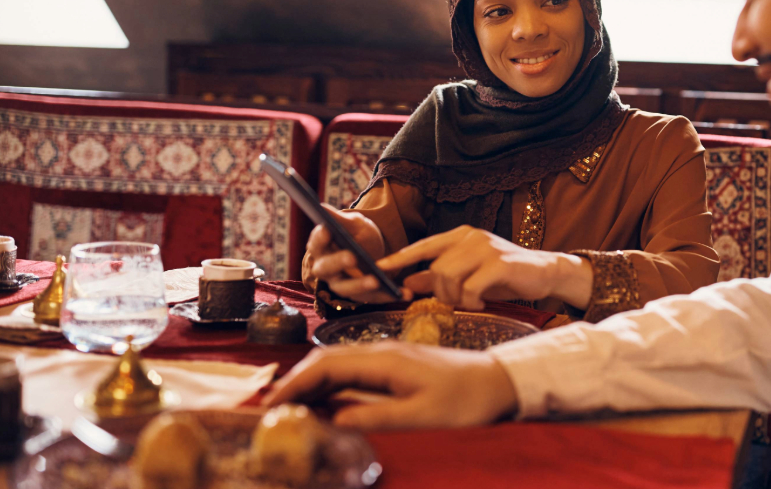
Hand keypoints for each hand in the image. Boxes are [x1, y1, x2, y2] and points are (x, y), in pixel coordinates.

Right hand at [263, 342, 518, 429]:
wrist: (500, 381)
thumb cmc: (467, 400)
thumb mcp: (422, 416)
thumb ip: (377, 417)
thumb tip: (333, 420)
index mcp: (385, 359)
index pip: (325, 365)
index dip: (295, 383)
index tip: (271, 404)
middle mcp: (382, 350)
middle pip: (325, 359)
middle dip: (295, 381)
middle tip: (272, 409)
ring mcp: (390, 354)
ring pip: (338, 362)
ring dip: (312, 382)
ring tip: (291, 407)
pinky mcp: (397, 364)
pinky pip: (354, 369)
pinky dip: (332, 383)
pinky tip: (327, 401)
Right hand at [304, 205, 397, 299]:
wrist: (373, 249)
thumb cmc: (357, 234)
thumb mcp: (354, 224)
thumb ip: (341, 220)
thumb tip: (322, 208)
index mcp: (321, 249)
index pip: (316, 244)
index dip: (319, 238)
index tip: (326, 230)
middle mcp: (327, 270)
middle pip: (326, 269)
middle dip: (338, 263)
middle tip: (352, 257)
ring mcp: (342, 285)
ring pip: (347, 289)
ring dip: (361, 285)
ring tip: (377, 281)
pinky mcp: (360, 296)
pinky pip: (373, 298)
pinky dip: (388, 296)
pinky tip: (405, 294)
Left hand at [327, 225, 592, 309]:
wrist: (547, 272)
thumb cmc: (505, 275)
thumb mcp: (470, 273)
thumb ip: (440, 277)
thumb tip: (407, 284)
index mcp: (460, 236)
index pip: (422, 247)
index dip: (398, 260)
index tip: (376, 271)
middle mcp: (470, 237)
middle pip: (436, 269)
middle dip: (441, 292)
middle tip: (459, 301)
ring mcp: (485, 248)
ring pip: (450, 278)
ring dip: (457, 298)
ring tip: (473, 300)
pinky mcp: (500, 263)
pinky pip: (471, 288)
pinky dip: (473, 299)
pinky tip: (484, 300)